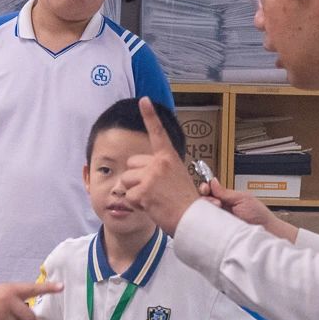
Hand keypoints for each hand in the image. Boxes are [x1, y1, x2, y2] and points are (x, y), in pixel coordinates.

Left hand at [122, 97, 200, 234]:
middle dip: (135, 178)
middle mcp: (159, 163)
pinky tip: (151, 207)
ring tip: (153, 200)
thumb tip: (136, 171)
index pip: (157, 133)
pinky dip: (136, 205)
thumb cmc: (185, 202)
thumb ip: (159, 169)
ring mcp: (150, 176)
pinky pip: (128, 196)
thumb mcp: (177, 177)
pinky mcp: (143, 191)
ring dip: (135, 192)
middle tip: (153, 191)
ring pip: (126, 180)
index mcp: (169, 157)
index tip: (144, 100)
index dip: (150, 115)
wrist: (192, 218)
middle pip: (131, 165)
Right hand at [207, 178, 274, 227]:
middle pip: (204, 200)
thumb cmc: (259, 215)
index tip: (206, 188)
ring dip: (207, 208)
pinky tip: (209, 218)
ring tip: (218, 208)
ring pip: (203, 212)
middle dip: (205, 197)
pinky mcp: (218, 231)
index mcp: (227, 198)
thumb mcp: (243, 199)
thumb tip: (213, 181)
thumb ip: (226, 192)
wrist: (266, 230)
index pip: (211, 191)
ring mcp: (218, 220)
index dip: (206, 188)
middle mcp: (221, 208)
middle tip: (215, 201)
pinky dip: (206, 221)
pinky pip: (207, 225)